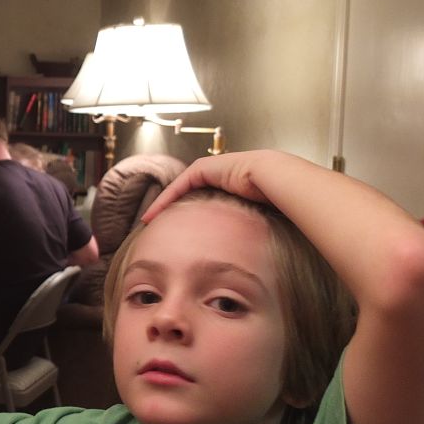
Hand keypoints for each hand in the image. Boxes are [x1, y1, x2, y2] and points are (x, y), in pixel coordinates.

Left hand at [142, 150, 280, 222]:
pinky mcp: (203, 168)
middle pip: (189, 195)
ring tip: (149, 220)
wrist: (274, 178)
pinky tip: (155, 213)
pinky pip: (179, 185)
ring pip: (180, 189)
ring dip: (163, 204)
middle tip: (156, 227)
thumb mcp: (254, 217)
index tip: (175, 234)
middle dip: (172, 211)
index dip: (187, 217)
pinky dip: (165, 198)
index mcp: (231, 188)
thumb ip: (244, 229)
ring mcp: (211, 169)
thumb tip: (244, 256)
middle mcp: (220, 177)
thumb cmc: (273, 199)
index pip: (202, 203)